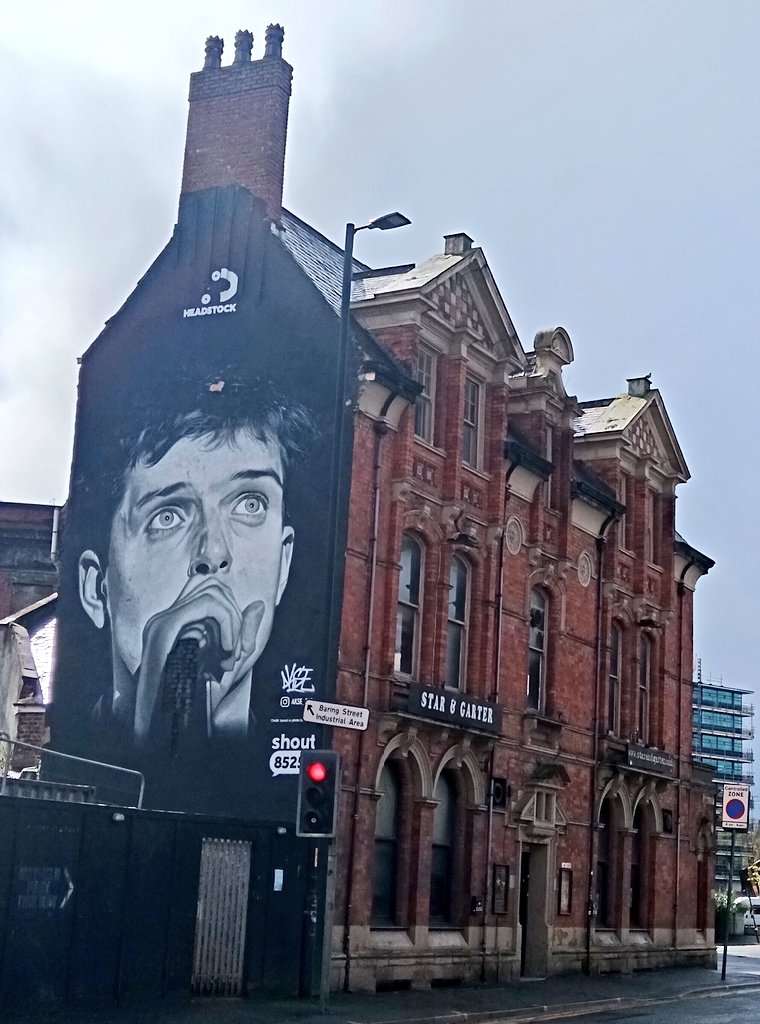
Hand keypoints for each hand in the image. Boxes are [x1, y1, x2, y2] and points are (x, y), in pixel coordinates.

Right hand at [134, 576, 245, 742]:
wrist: (179, 731)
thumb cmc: (200, 703)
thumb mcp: (229, 662)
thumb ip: (242, 633)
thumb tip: (257, 604)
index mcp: (174, 628)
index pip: (210, 592)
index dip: (233, 613)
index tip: (241, 647)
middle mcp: (164, 621)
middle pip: (212, 585)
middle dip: (236, 615)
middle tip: (238, 651)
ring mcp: (161, 623)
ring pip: (212, 592)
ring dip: (233, 621)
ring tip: (231, 655)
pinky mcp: (165, 629)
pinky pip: (207, 605)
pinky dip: (227, 624)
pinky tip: (227, 652)